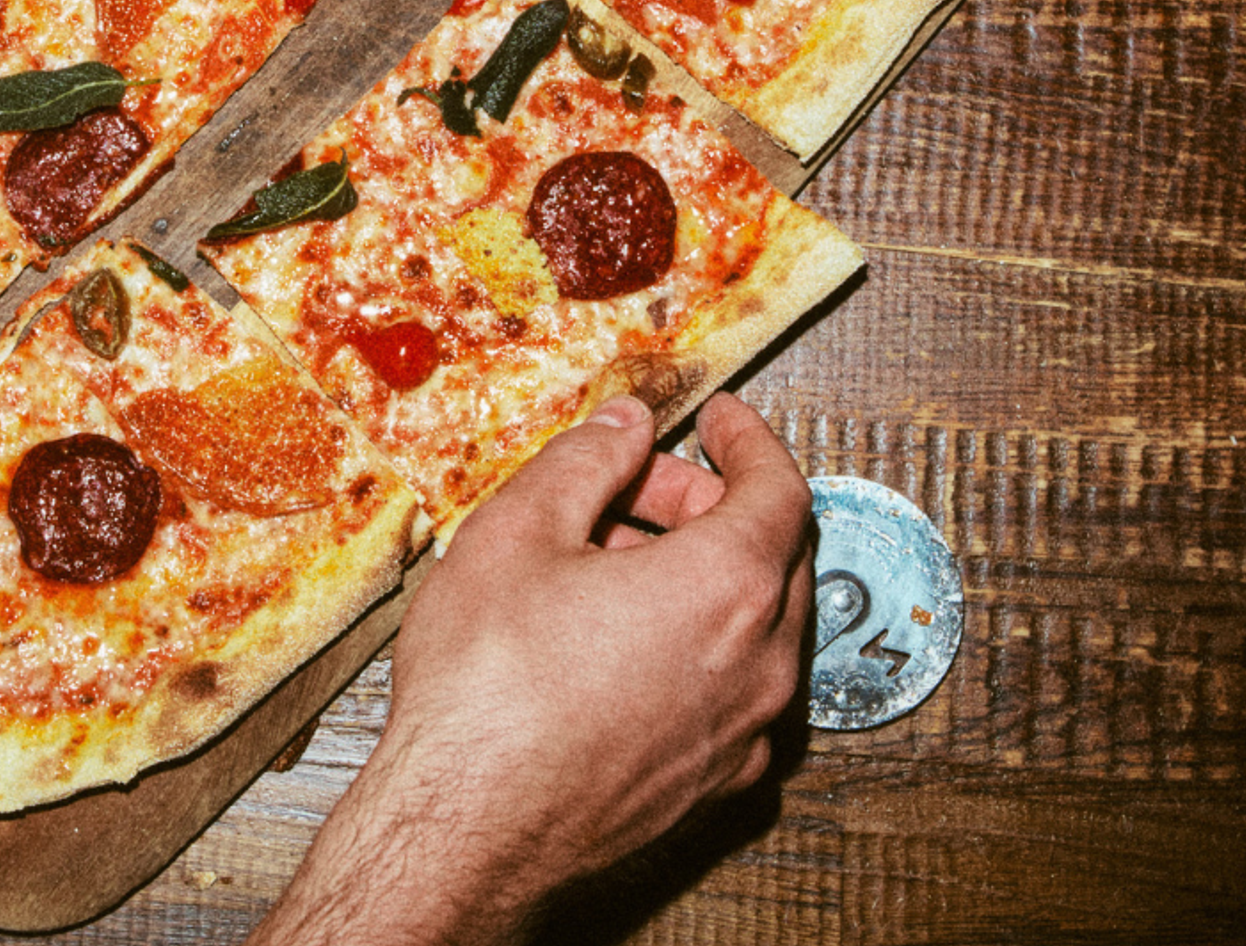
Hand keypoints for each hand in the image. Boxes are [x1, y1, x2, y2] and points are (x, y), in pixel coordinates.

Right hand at [250, 393, 812, 945]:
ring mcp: (741, 735)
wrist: (466, 827)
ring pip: (753, 624)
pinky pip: (731, 687)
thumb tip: (623, 427)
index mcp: (725, 588)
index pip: (779, 489)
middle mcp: (757, 666)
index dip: (749, 439)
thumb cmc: (489, 688)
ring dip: (700, 572)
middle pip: (772, 553)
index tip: (719, 418)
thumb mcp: (520, 529)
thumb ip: (586, 460)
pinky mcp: (711, 784)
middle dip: (710, 502)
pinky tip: (615, 633)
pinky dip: (696, 639)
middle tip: (640, 479)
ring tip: (606, 557)